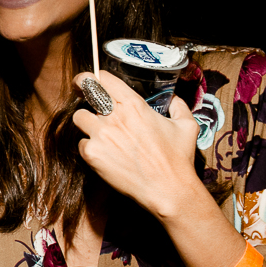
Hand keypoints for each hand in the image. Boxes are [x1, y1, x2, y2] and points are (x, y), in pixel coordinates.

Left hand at [72, 70, 201, 216]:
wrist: (168, 189)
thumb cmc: (178, 159)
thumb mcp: (187, 126)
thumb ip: (179, 107)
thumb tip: (175, 99)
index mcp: (135, 105)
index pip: (104, 78)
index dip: (97, 77)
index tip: (95, 81)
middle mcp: (115, 116)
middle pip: (85, 88)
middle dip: (81, 87)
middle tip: (81, 92)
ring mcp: (101, 134)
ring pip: (78, 116)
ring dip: (85, 121)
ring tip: (97, 130)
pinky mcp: (92, 153)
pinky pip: (81, 143)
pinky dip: (89, 147)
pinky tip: (103, 154)